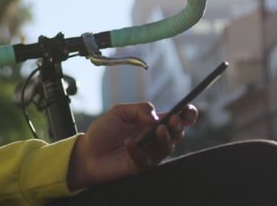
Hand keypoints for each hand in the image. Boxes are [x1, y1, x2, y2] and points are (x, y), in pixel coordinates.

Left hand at [66, 102, 197, 189]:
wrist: (87, 153)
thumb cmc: (103, 131)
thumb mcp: (119, 112)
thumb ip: (139, 110)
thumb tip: (156, 116)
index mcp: (152, 122)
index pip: (175, 118)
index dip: (186, 115)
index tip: (189, 110)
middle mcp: (154, 138)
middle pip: (176, 133)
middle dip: (179, 126)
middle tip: (173, 121)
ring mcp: (149, 153)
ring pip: (167, 148)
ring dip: (166, 138)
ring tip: (159, 130)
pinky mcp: (140, 166)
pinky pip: (146, 160)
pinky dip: (138, 150)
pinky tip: (128, 143)